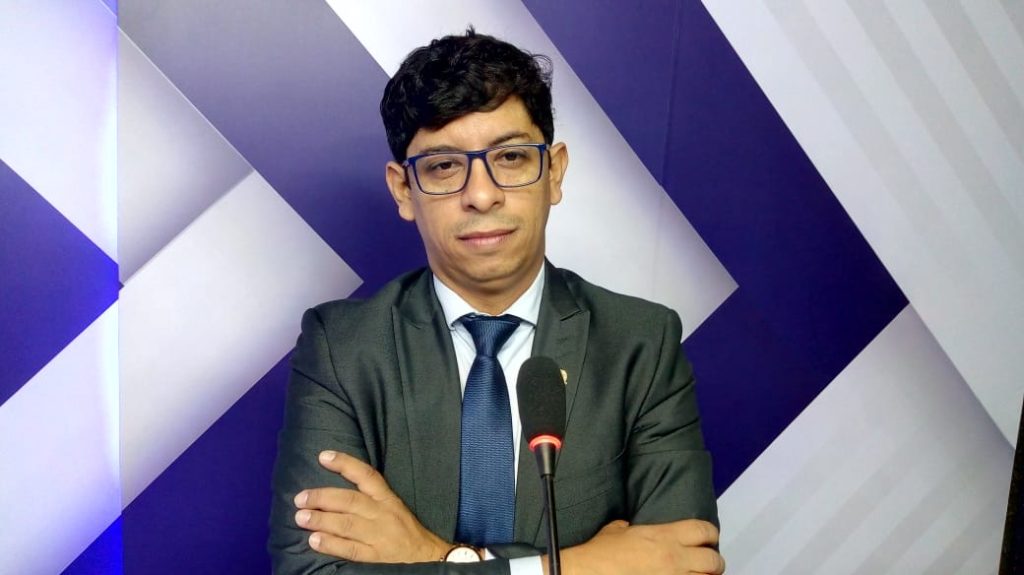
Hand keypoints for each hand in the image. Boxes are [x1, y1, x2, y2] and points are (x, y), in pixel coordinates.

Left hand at [294, 450, 448, 562]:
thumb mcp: (394, 509)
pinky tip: (315, 541)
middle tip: (300, 498)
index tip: (324, 456)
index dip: (345, 464)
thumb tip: (335, 492)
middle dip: (323, 497)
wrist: (430, 558)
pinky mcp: (377, 557)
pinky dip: (332, 544)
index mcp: (388, 499)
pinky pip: (352, 549)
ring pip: (348, 524)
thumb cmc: (407, 533)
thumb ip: (371, 499)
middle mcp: (383, 514)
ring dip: (322, 520)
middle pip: (350, 500)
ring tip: (301, 517)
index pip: (367, 475)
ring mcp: (380, 536)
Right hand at [554, 519, 724, 574]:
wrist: (588, 573)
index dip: (710, 534)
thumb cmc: (600, 555)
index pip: (703, 530)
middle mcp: (675, 558)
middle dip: (713, 563)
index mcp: (664, 536)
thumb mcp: (616, 531)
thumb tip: (629, 528)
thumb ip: (630, 528)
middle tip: (706, 565)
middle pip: (714, 560)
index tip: (708, 539)